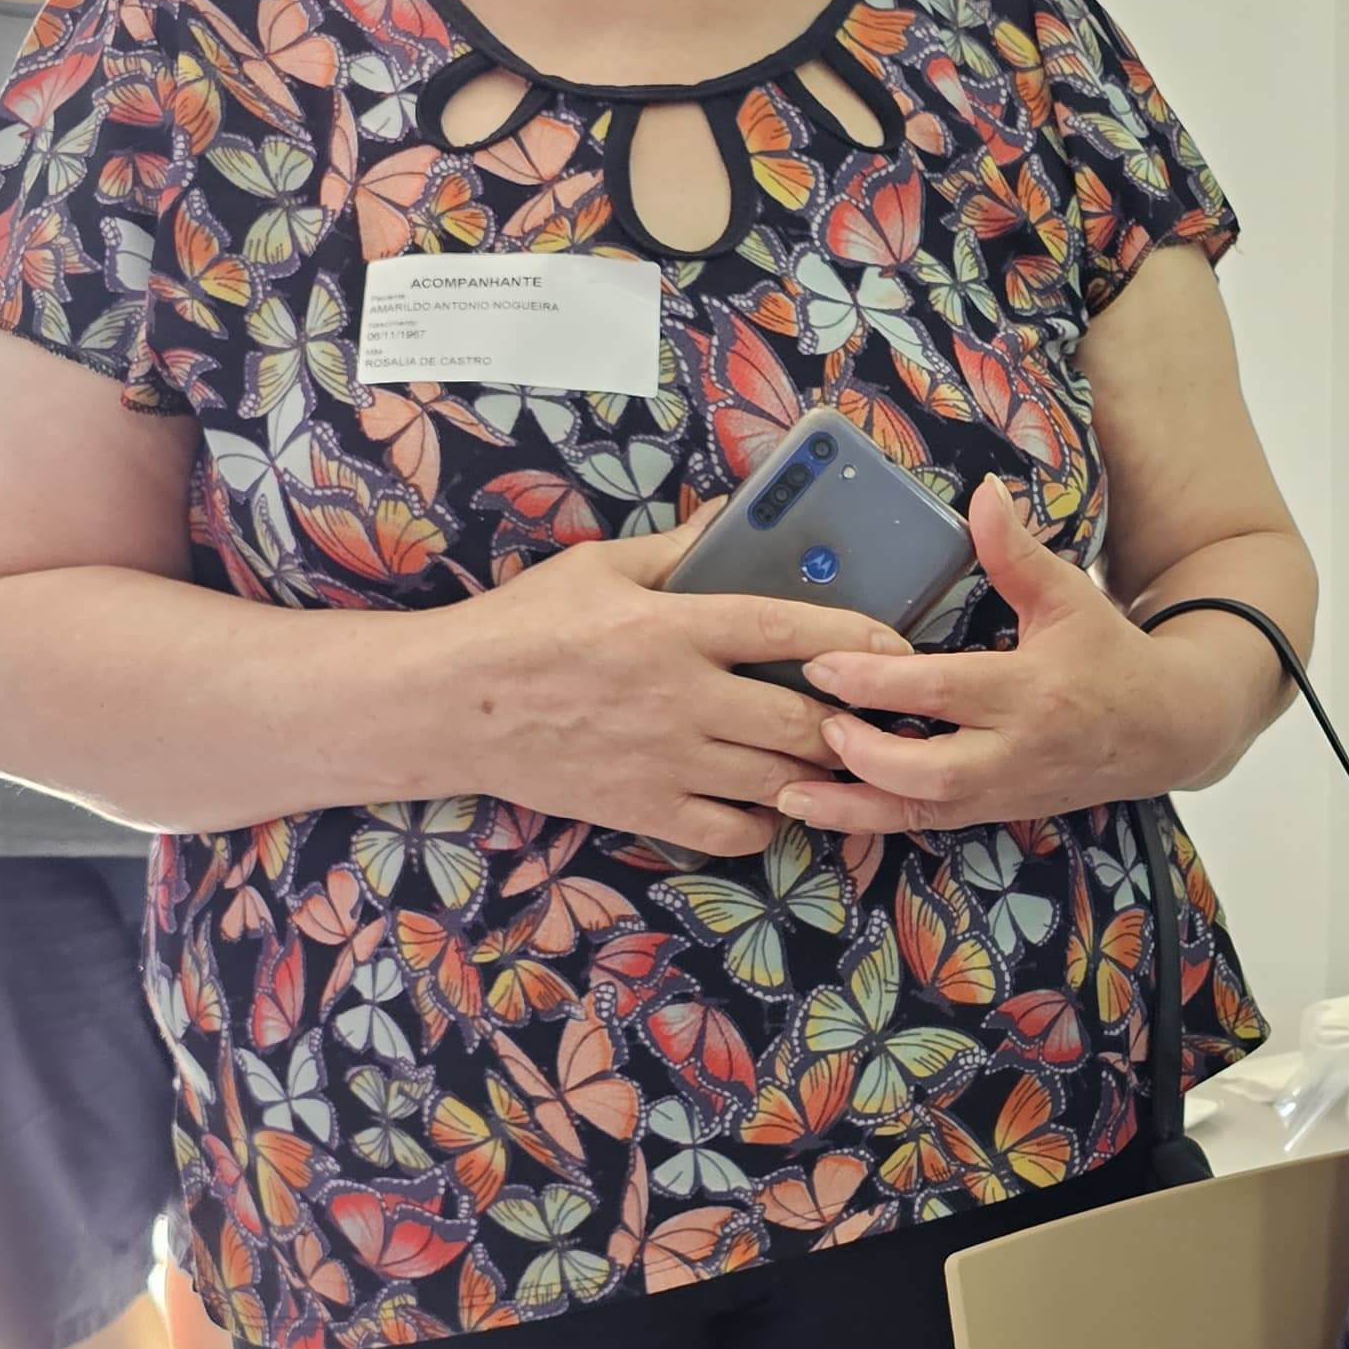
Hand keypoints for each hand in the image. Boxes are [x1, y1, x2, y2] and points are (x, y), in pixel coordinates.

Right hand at [434, 504, 908, 859]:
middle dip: (847, 723)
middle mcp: (682, 697)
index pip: (790, 627)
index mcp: (675, 626)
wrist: (453, 705)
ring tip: (831, 762)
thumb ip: (675, 549)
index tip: (896, 645)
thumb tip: (730, 517)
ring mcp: (666, 759)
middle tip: (867, 718)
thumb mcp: (597, 568)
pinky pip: (732, 832)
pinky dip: (765, 824)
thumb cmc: (523, 626)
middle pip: (801, 720)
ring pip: (777, 780)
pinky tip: (769, 805)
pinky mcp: (644, 808)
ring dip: (816, 775)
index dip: (856, 637)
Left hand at [780, 477, 1210, 834]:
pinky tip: (827, 810)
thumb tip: (982, 492)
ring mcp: (1007, 790)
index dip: (877, 681)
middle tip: (815, 725)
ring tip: (789, 793)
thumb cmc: (1109, 656)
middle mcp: (1018, 751)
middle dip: (865, 756)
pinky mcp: (998, 810)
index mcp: (1032, 691)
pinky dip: (875, 821)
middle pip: (932, 771)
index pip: (944, 690)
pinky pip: (929, 825)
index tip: (822, 665)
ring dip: (854, 809)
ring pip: (925, 813)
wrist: (1166, 730)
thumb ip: (1015, 551)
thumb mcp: (1068, 596)